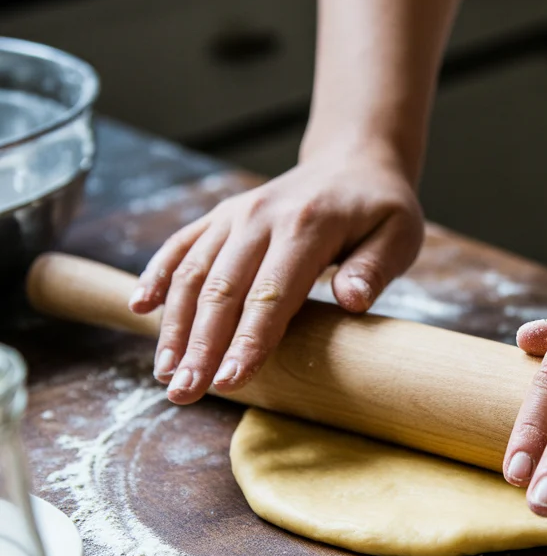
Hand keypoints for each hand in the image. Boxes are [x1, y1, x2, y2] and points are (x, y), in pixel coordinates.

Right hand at [129, 144, 423, 403]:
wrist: (354, 161)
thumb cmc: (380, 208)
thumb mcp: (398, 235)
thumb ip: (374, 269)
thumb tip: (351, 302)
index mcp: (307, 226)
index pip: (272, 294)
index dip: (248, 341)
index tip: (229, 381)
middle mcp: (261, 217)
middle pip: (222, 290)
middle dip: (200, 347)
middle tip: (183, 395)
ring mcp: (235, 215)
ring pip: (193, 273)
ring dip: (174, 325)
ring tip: (165, 374)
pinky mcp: (220, 217)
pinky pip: (181, 245)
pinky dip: (157, 275)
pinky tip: (139, 309)